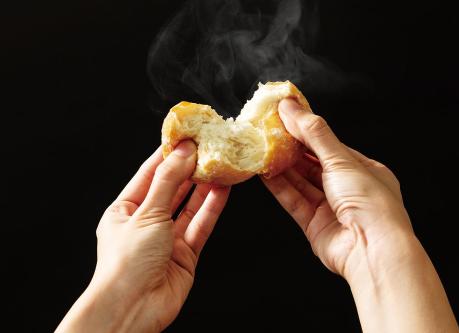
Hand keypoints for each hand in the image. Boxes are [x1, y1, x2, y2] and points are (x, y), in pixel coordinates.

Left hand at [56, 141, 229, 332]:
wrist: (133, 309)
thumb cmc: (127, 262)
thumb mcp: (147, 213)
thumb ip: (168, 181)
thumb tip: (183, 152)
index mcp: (125, 211)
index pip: (149, 174)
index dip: (167, 155)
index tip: (185, 136)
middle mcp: (146, 223)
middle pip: (172, 189)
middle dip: (189, 169)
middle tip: (208, 148)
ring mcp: (167, 239)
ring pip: (189, 206)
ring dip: (204, 186)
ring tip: (219, 165)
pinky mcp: (185, 254)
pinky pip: (200, 225)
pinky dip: (212, 208)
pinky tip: (222, 190)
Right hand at [262, 99, 411, 279]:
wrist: (372, 251)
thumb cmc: (370, 203)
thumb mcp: (342, 160)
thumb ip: (314, 134)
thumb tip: (291, 107)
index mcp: (364, 170)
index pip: (330, 146)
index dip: (307, 131)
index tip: (285, 118)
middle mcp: (348, 189)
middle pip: (313, 164)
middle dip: (291, 149)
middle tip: (268, 133)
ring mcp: (331, 208)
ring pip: (301, 183)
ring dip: (282, 167)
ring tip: (262, 150)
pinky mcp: (315, 225)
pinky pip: (294, 201)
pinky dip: (279, 187)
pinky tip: (265, 174)